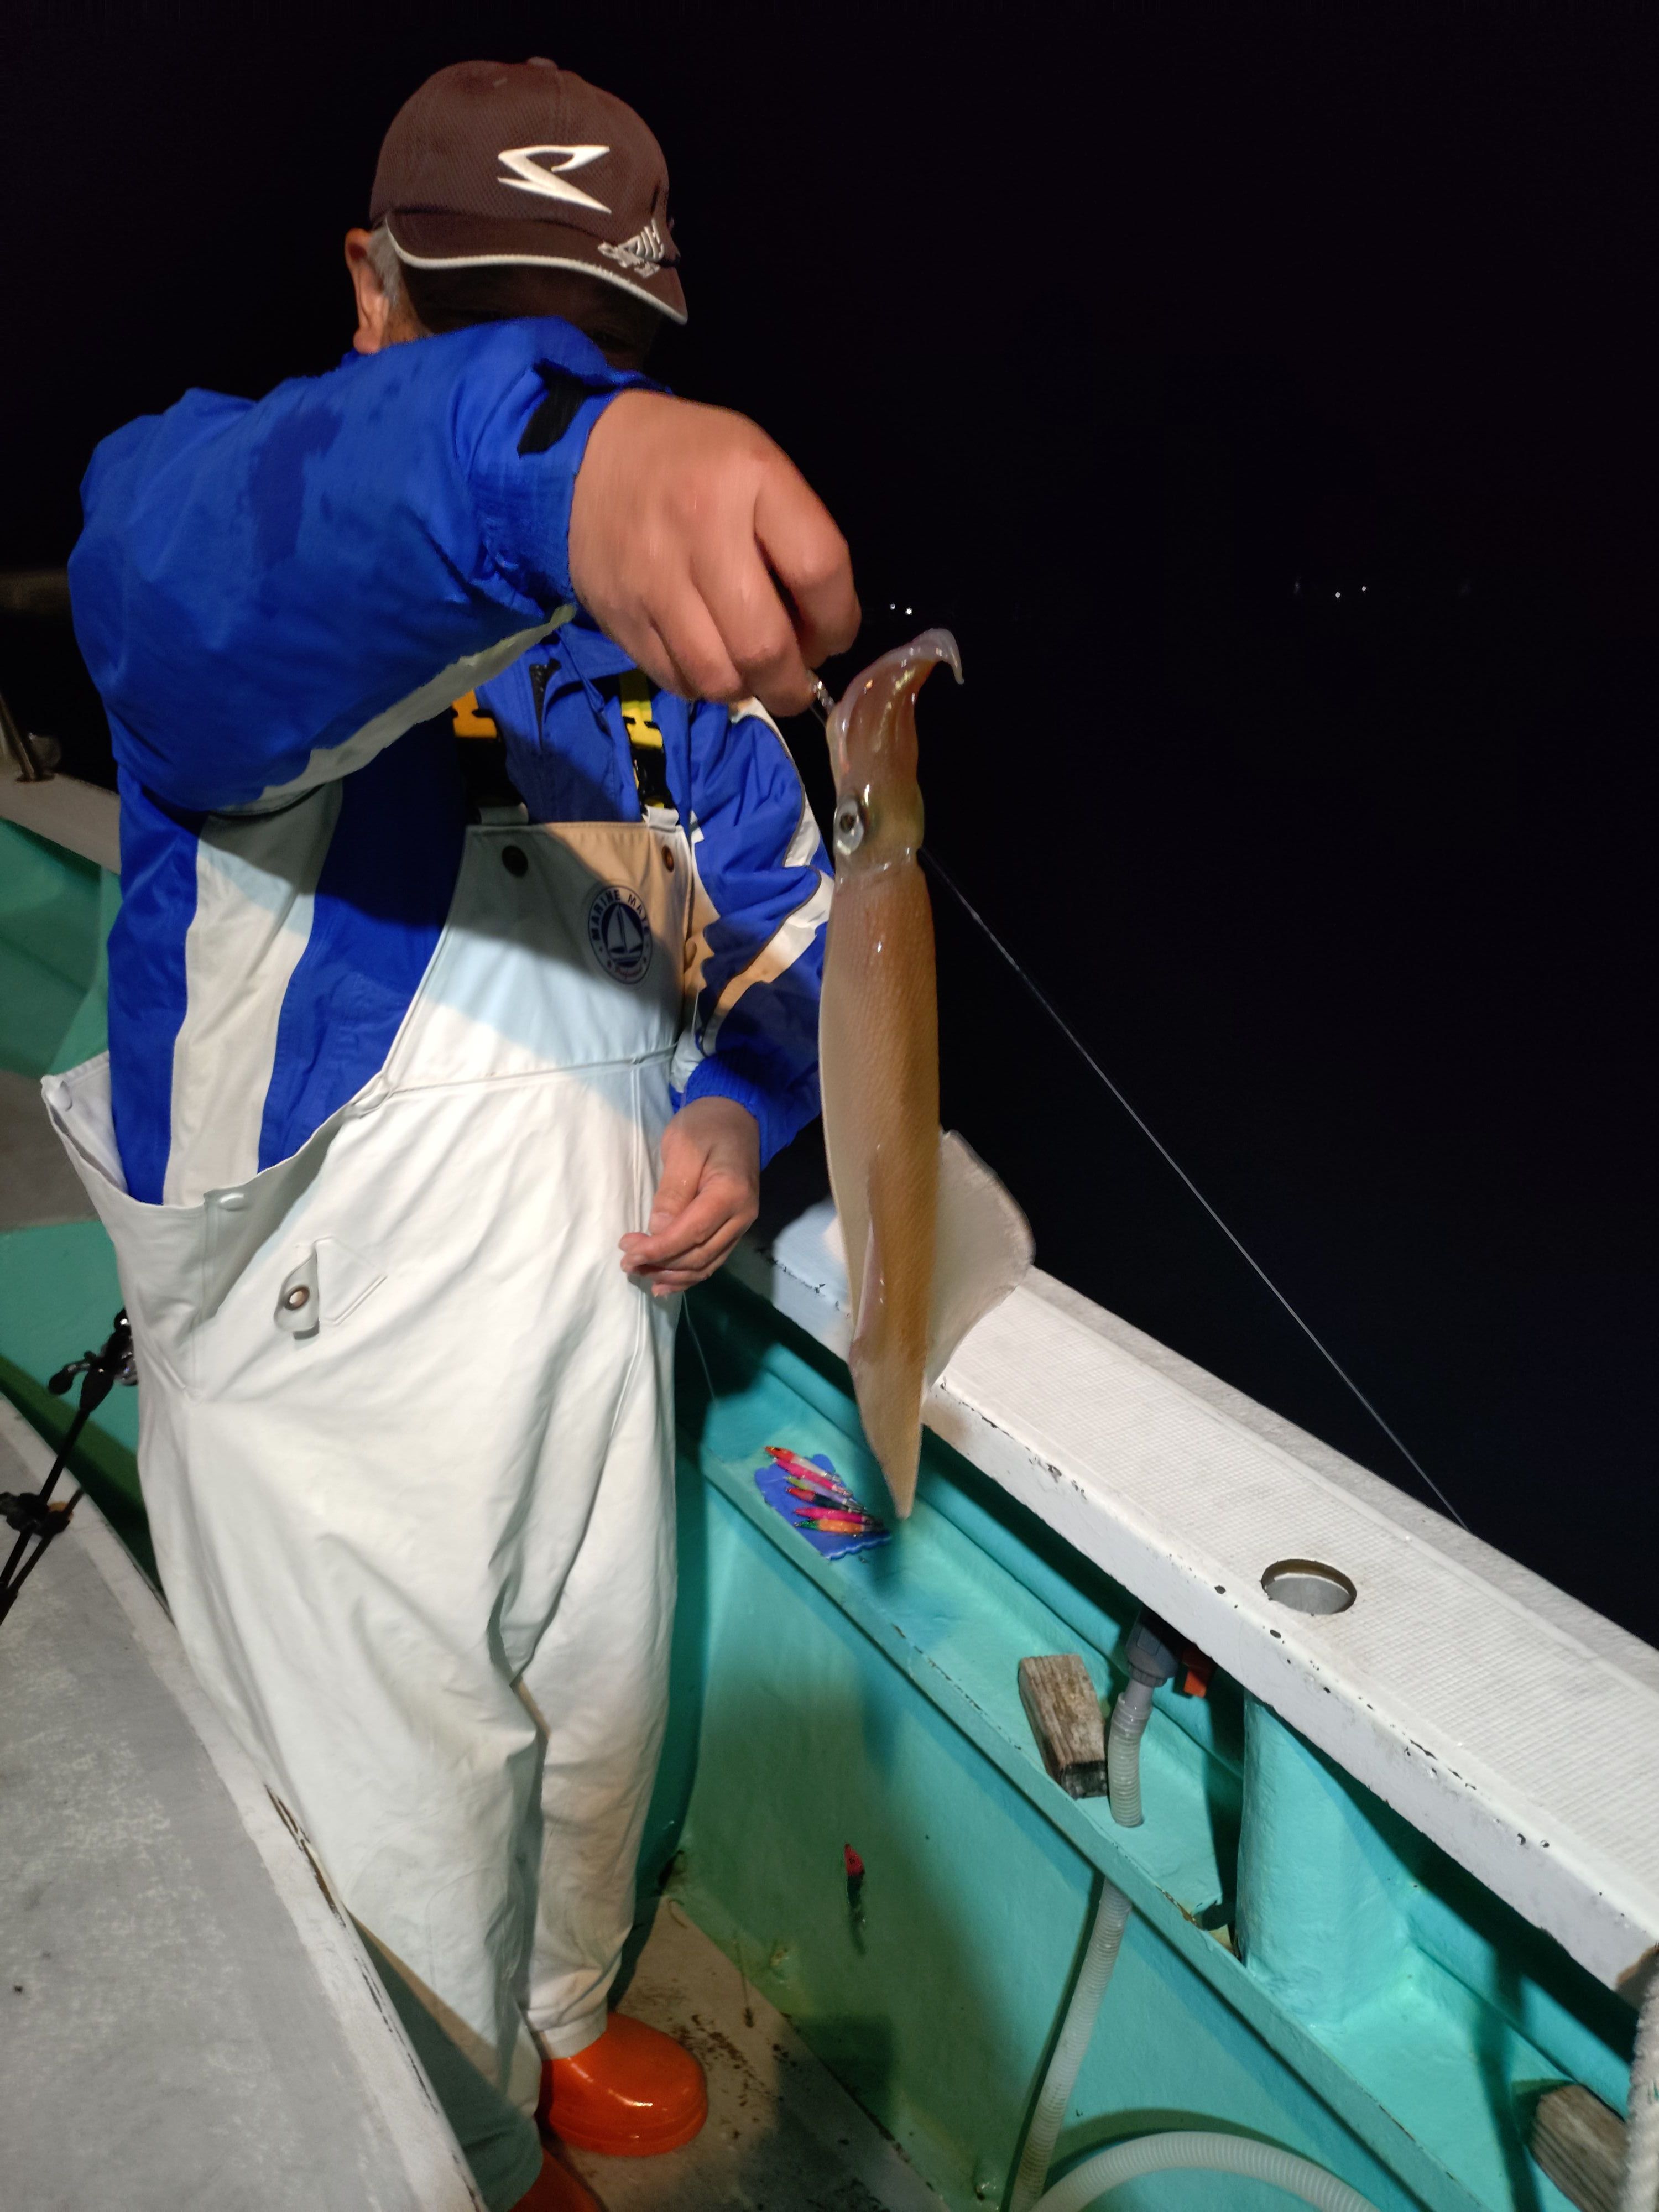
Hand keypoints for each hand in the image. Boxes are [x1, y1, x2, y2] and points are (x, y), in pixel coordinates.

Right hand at [570, 390, 858, 714]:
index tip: (834, 637)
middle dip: (791, 683)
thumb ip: (796, 537)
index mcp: (750, 478)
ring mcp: (653, 578)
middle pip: (763, 644)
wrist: (591, 458)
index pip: (818, 570)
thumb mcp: (760, 468)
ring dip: (746, 690)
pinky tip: (709, 661)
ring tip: (753, 675)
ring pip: (716, 677)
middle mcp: (699, 527)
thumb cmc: (696, 464)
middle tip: (795, 684)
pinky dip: (701, 685)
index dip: (838, 621)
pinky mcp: (619, 615)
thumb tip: (817, 631)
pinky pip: (674, 679)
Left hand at [620, 1096, 760, 1294]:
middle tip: (626, 1262)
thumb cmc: (706, 1126)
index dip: (658, 1249)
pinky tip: (666, 1283)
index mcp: (730, 1193)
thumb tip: (659, 1230)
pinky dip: (689, 1274)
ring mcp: (741, 1224)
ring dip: (672, 1275)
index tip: (628, 1252)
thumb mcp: (682, 1146)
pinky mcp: (735, 1227)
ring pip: (706, 1264)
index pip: (691, 1233)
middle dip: (660, 1264)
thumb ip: (673, 1191)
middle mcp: (742, 1215)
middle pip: (698, 1255)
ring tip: (641, 1275)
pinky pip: (713, 1259)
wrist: (737, 1116)